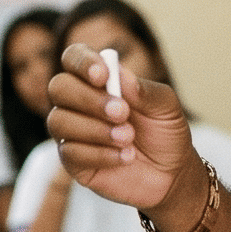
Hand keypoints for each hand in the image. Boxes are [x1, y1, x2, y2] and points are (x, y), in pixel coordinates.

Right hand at [46, 45, 197, 217]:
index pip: (73, 58)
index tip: (103, 76)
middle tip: (122, 113)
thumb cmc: (164, 132)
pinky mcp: (73, 161)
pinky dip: (100, 154)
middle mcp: (78, 103)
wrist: (171, 174)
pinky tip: (125, 157)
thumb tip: (119, 74)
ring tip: (128, 138)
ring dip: (96, 129)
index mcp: (98, 80)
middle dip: (89, 99)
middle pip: (59, 87)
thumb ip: (145, 90)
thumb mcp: (166, 107)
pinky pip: (69, 152)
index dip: (82, 62)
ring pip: (59, 121)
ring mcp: (72, 132)